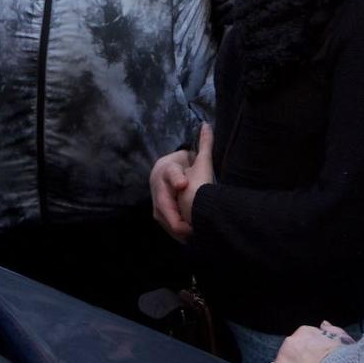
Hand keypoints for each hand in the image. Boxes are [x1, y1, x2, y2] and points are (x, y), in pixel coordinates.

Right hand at [151, 124, 211, 242]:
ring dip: (178, 228)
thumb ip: (204, 144)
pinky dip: (177, 231)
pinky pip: (166, 224)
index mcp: (168, 169)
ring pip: (164, 217)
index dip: (177, 179)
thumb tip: (207, 124)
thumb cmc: (185, 168)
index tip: (183, 184)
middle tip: (192, 228)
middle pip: (163, 205)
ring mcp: (156, 200)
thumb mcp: (197, 158)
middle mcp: (158, 186)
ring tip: (192, 235)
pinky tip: (188, 238)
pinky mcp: (157, 212)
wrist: (164, 175)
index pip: (172, 174)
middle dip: (177, 219)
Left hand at [272, 325, 349, 362]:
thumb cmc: (342, 359)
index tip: (316, 360)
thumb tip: (323, 325)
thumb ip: (331, 330)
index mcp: (304, 332)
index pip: (302, 340)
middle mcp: (290, 343)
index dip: (310, 352)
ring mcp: (282, 359)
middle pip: (291, 352)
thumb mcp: (341, 339)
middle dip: (299, 360)